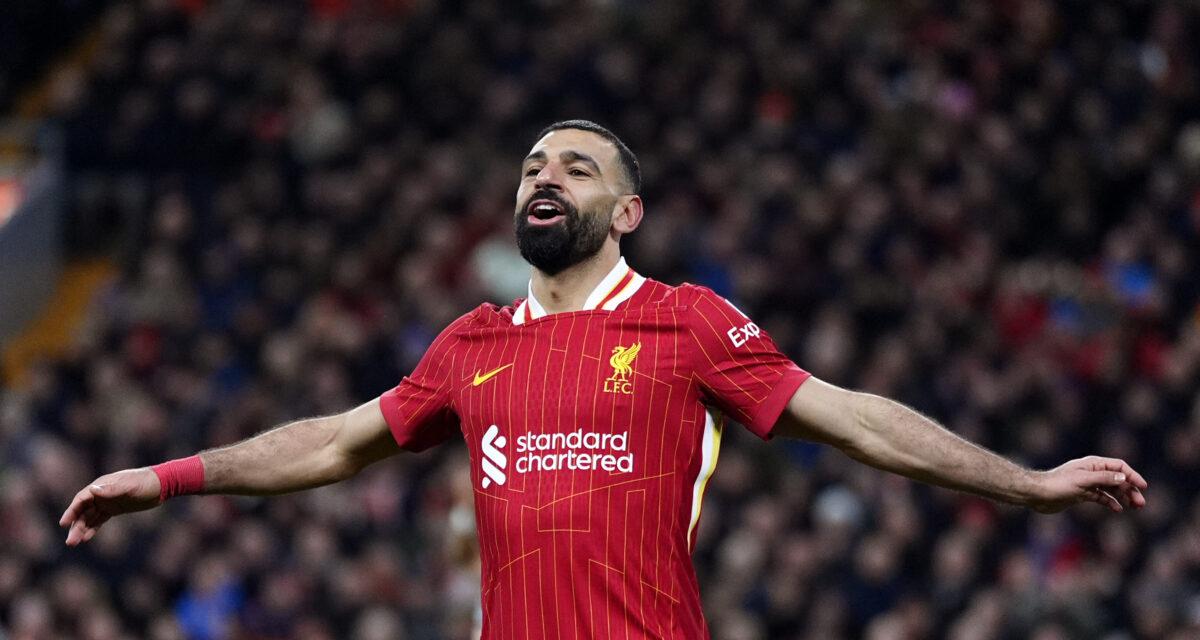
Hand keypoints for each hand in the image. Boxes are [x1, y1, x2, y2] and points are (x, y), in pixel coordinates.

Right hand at [59, 468, 161, 545]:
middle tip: (70, 542)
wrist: (162, 484)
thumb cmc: (145, 482)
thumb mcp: (130, 486)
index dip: (71, 511)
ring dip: (81, 529)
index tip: (63, 524)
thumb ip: (112, 489)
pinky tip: (86, 538)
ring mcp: (108, 501)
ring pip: (90, 517)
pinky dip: (93, 528)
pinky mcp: (115, 509)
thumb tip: (92, 490)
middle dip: (75, 526)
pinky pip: (99, 520)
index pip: (81, 499)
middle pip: (83, 511)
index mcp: (101, 485)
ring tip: (74, 544)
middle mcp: (101, 493)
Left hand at [1028, 456, 1147, 513]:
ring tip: (1134, 507)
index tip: (1144, 487)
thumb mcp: (1083, 481)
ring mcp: (1087, 483)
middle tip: (1141, 504)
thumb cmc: (1058, 484)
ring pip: (1111, 489)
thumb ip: (1104, 479)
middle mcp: (1091, 472)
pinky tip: (1118, 510)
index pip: (1119, 466)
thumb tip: (1123, 478)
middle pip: (1117, 479)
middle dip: (1131, 489)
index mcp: (1093, 464)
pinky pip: (1101, 497)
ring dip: (1123, 497)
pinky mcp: (1081, 494)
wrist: (1037, 494)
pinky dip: (1110, 502)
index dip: (1132, 475)